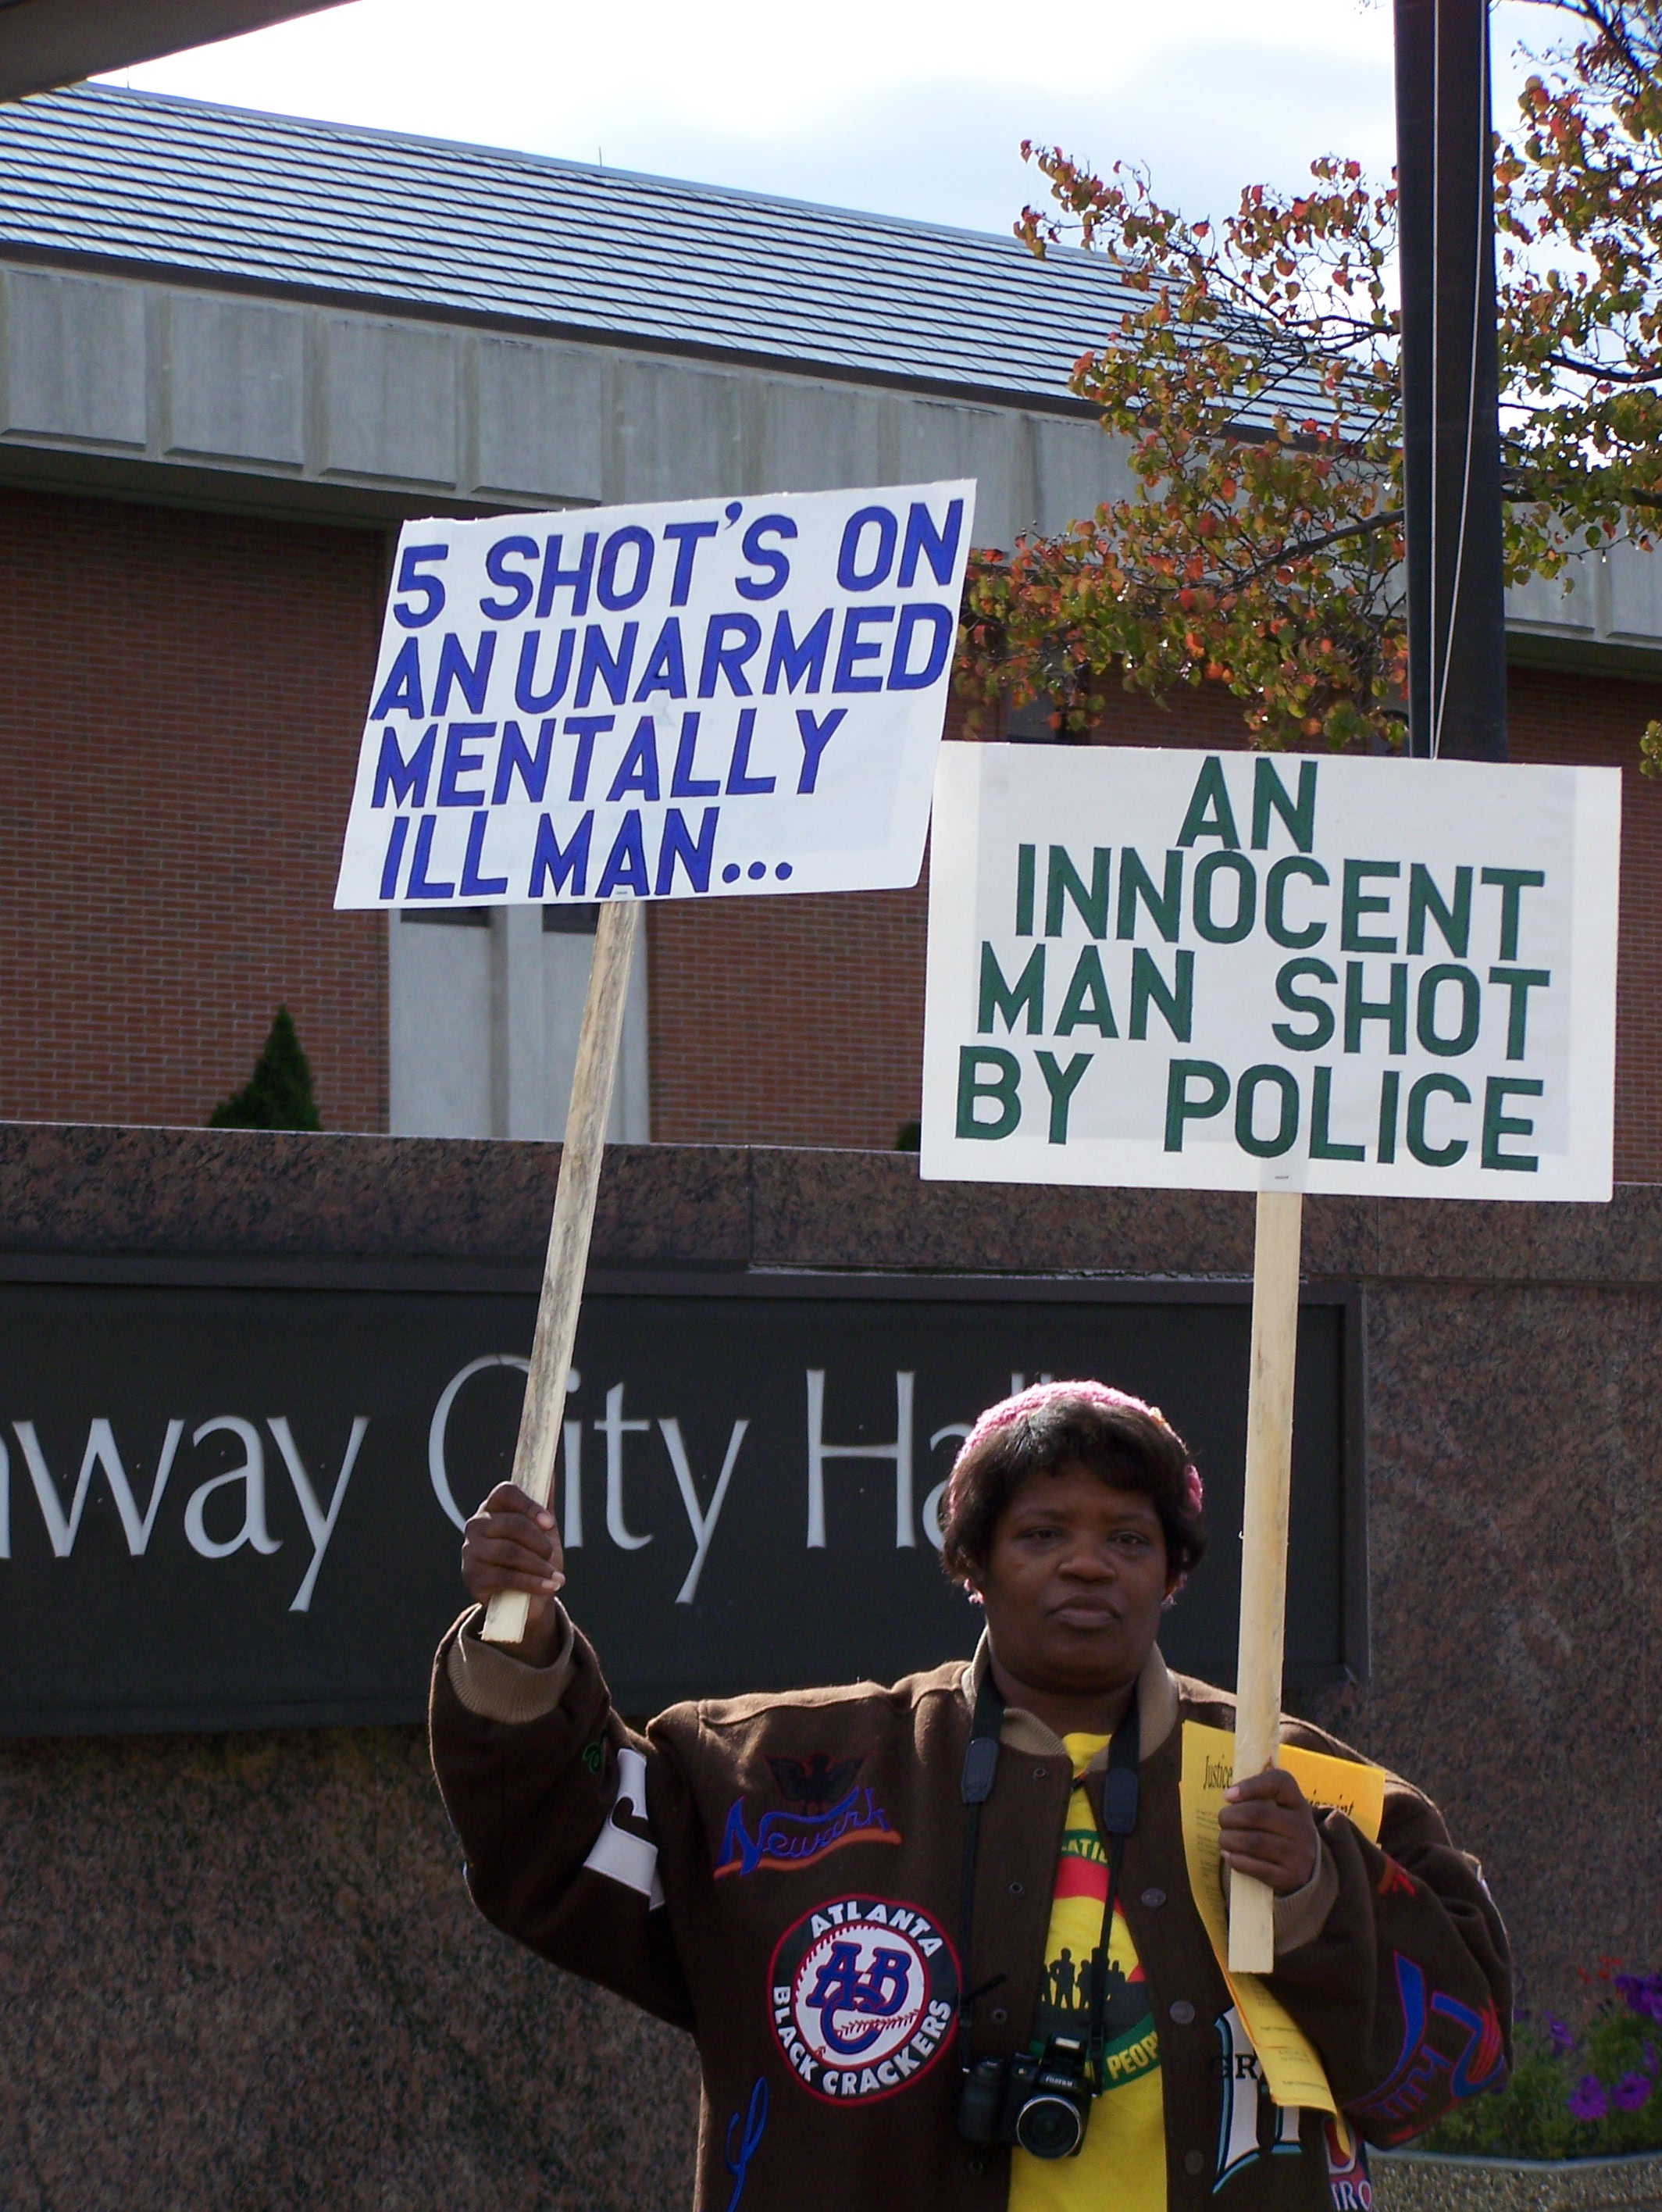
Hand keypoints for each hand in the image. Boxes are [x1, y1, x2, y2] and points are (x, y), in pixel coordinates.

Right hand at [461, 1482, 565, 1664]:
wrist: (527, 1598)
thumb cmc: (534, 1557)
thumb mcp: (543, 1530)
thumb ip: (544, 1501)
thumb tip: (551, 1468)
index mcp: (493, 1507)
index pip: (506, 1492)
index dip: (529, 1505)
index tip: (550, 1523)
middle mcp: (477, 1525)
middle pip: (511, 1524)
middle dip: (539, 1542)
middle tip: (553, 1554)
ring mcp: (471, 1551)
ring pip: (509, 1552)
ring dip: (539, 1566)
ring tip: (557, 1577)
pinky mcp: (472, 1577)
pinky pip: (504, 1577)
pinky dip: (532, 1583)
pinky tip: (549, 1587)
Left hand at [1218, 1766, 1319, 1893]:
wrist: (1307, 1870)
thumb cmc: (1280, 1831)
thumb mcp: (1280, 1810)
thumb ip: (1258, 1797)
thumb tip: (1230, 1796)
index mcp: (1297, 1803)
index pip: (1279, 1782)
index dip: (1250, 1785)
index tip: (1227, 1795)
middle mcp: (1302, 1827)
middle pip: (1258, 1813)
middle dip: (1230, 1816)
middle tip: (1222, 1820)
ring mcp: (1299, 1854)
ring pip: (1253, 1842)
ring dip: (1229, 1839)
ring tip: (1224, 1839)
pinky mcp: (1291, 1878)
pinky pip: (1256, 1867)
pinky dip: (1236, 1860)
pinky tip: (1229, 1856)